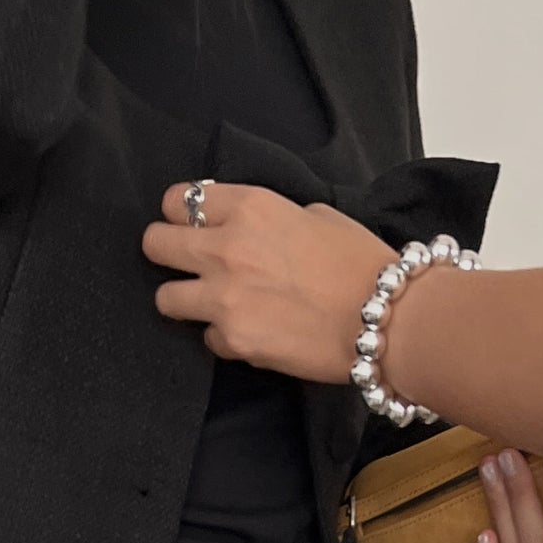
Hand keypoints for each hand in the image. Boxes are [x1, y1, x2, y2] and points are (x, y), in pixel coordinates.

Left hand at [143, 182, 391, 382]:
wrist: (387, 320)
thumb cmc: (362, 265)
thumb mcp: (318, 215)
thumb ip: (272, 219)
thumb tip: (252, 230)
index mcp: (249, 206)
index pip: (178, 201)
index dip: (180, 216)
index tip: (190, 227)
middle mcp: (226, 247)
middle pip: (154, 244)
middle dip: (166, 253)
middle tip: (185, 265)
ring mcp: (224, 298)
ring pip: (165, 299)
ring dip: (184, 301)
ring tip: (212, 306)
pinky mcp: (233, 341)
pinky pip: (207, 338)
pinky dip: (224, 338)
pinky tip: (252, 333)